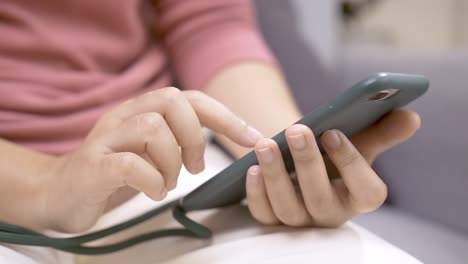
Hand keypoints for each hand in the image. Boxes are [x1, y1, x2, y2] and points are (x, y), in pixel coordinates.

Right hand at [39, 87, 262, 232]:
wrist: (60, 192)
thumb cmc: (116, 172)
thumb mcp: (153, 151)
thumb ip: (180, 138)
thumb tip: (227, 138)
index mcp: (142, 110)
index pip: (190, 98)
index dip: (225, 116)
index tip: (252, 137)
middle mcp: (124, 116)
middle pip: (171, 101)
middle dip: (194, 136)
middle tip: (195, 167)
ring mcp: (106, 138)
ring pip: (152, 128)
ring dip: (172, 162)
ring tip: (168, 183)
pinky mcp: (93, 165)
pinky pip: (130, 164)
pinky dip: (152, 181)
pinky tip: (154, 192)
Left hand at [246, 109, 420, 226]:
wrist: (305, 164)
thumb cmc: (335, 154)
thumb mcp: (359, 142)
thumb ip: (383, 131)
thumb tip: (410, 117)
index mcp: (359, 196)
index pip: (366, 191)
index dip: (351, 163)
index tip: (333, 132)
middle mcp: (332, 213)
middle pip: (321, 199)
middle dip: (308, 164)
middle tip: (297, 129)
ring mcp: (302, 219)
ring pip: (288, 208)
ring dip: (276, 176)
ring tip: (265, 144)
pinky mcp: (275, 220)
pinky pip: (265, 214)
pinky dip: (256, 193)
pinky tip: (251, 168)